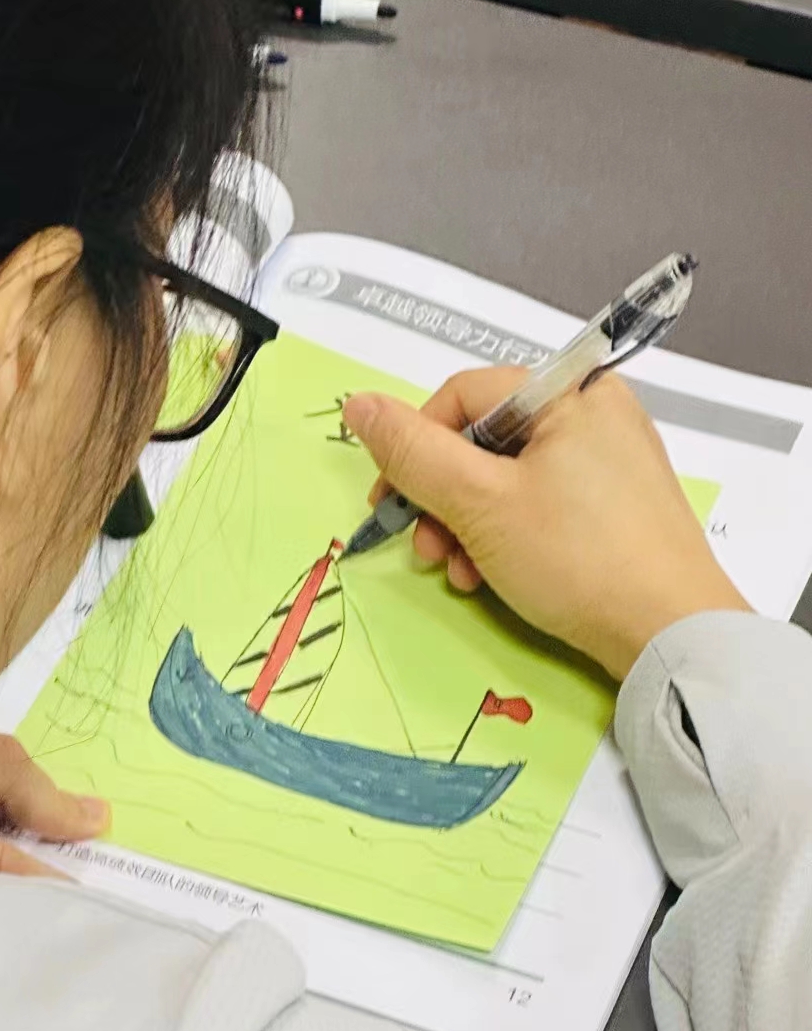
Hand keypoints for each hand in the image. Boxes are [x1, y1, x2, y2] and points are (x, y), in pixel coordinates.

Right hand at [343, 369, 749, 679]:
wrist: (673, 637)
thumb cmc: (575, 556)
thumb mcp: (478, 503)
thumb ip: (412, 452)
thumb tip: (357, 403)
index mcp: (571, 393)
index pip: (462, 396)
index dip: (415, 446)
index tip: (389, 502)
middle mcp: (595, 413)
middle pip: (483, 440)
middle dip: (441, 498)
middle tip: (424, 549)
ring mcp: (611, 462)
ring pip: (507, 478)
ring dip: (465, 526)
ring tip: (458, 573)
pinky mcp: (618, 507)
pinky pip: (541, 503)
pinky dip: (504, 536)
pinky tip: (490, 578)